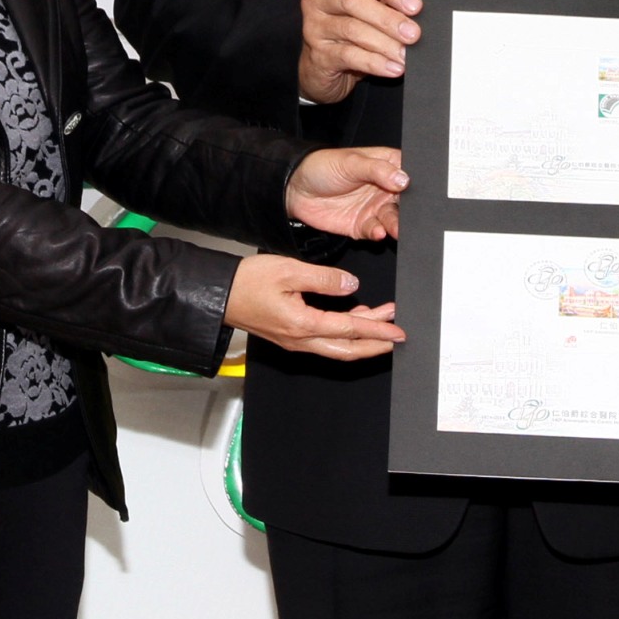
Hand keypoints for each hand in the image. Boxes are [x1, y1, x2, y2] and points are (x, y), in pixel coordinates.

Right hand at [227, 254, 405, 360]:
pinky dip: (345, 334)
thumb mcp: (288, 269)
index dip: (377, 330)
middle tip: (398, 335)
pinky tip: (355, 318)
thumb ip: (324, 278)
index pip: (350, 329)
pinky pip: (325, 341)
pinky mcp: (291, 336)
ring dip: (362, 337)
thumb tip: (351, 285)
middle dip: (376, 343)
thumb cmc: (247, 282)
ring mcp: (295, 341)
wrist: (220, 295)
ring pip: (337, 347)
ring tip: (383, 321)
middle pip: (348, 349)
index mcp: (302, 324)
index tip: (398, 331)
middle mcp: (300, 339)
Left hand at [286, 145, 408, 242]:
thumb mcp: (351, 162)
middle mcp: (385, 189)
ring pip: (394, 219)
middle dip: (410, 210)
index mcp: (386, 166)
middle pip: (406, 201)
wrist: (294, 189)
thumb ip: (378, 170)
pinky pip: (376, 231)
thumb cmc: (322, 166)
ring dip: (396, 224)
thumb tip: (403, 179)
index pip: (410, 174)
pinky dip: (378, 233)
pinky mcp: (363, 225)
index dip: (418, 183)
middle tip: (412, 216)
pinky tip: (378, 231)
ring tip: (395, 227)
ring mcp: (374, 208)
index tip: (424, 191)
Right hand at [299, 0, 425, 103]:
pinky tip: (393, 68)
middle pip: (353, 1)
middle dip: (387, 18)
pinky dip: (375, 63)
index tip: (416, 5)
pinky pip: (349, 56)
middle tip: (414, 33)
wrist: (322, 66)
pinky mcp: (318, 55)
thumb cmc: (350, 28)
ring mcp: (314, 27)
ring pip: (352, 30)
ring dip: (385, 43)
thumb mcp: (371, 6)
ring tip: (406, 55)